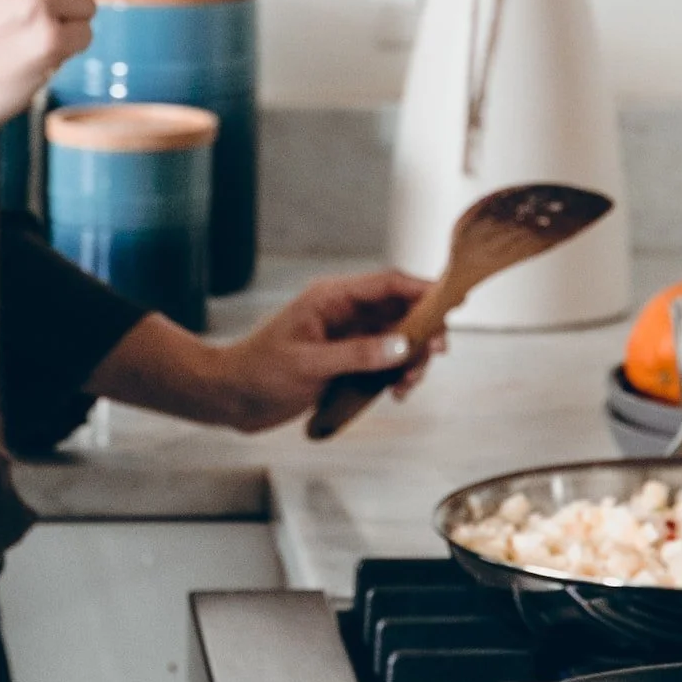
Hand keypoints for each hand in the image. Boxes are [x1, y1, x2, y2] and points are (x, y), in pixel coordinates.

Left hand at [204, 270, 434, 431]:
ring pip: (396, 339)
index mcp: (332, 298)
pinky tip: (394, 392)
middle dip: (423, 332)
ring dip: (410, 360)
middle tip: (435, 355)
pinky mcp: (346, 361)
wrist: (231, 398)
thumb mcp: (309, 363)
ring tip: (407, 385)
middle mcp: (344, 313)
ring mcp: (347, 337)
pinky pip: (383, 361)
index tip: (451, 301)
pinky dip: (395, 375)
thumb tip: (401, 346)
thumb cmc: (258, 372)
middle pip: (400, 311)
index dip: (422, 289)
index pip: (387, 283)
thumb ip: (357, 354)